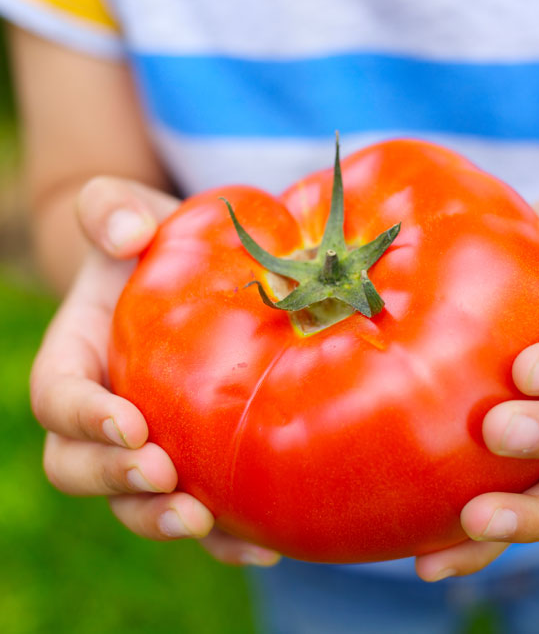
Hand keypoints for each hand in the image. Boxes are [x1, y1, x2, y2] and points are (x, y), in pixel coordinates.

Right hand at [30, 177, 279, 566]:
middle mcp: (102, 413)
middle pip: (79, 467)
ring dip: (162, 520)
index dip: (84, 417)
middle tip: (164, 477)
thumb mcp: (129, 212)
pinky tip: (266, 543)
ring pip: (133, 503)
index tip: (130, 423)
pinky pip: (199, 510)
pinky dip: (224, 535)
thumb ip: (109, 208)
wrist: (194, 273)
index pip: (58, 398)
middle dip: (115, 481)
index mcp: (78, 357)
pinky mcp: (193, 461)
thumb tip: (127, 234)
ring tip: (208, 524)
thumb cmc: (156, 244)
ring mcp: (145, 444)